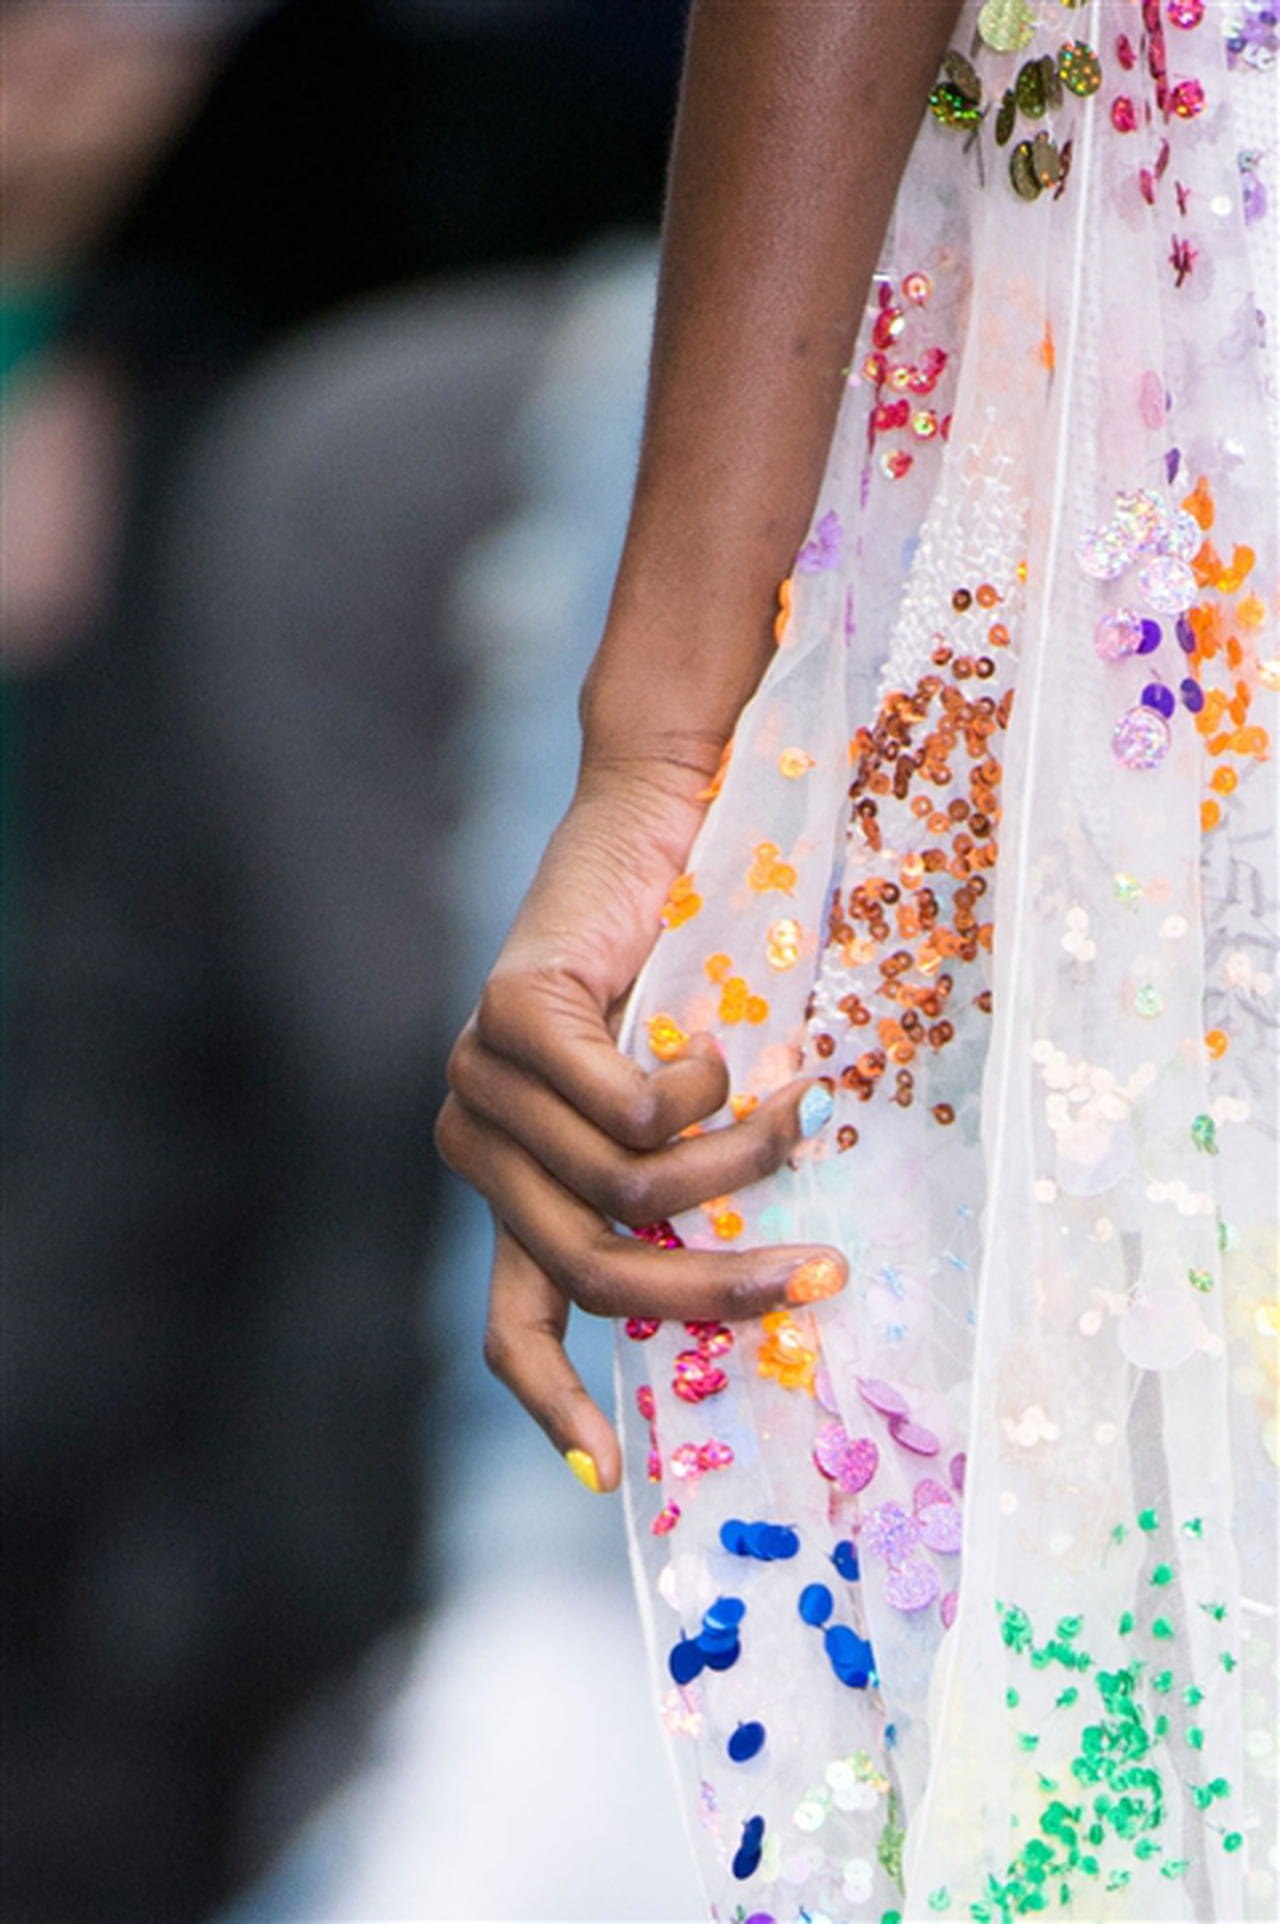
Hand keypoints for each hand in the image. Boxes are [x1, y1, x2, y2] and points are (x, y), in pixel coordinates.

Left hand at [436, 757, 845, 1491]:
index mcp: (516, 1182)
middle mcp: (479, 1143)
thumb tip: (765, 1305)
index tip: (609, 1476)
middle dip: (719, 1287)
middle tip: (822, 1273)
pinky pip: (630, 1110)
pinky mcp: (506, 1015)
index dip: (555, 1401)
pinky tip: (717, 1044)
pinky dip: (705, 1090)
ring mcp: (480, 1078)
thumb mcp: (691, 1115)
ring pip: (627, 1189)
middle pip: (595, 1270)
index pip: (510, 1321)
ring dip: (738, 1159)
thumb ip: (684, 1196)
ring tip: (790, 1104)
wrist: (660, 822)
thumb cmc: (698, 975)